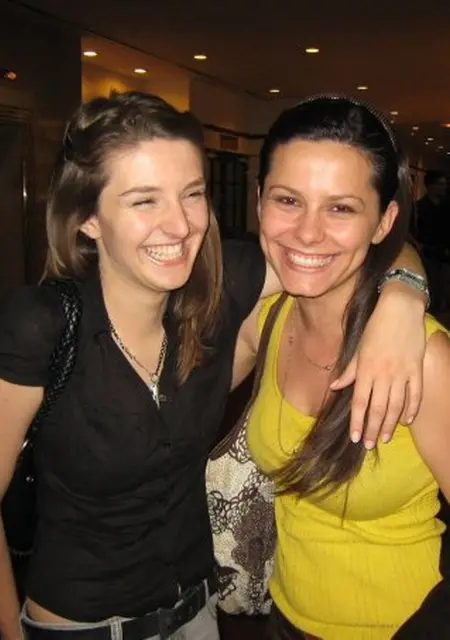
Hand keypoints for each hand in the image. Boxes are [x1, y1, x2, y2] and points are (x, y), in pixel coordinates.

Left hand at [330, 284, 425, 447]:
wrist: (400, 309)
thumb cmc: (375, 327)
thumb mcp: (358, 348)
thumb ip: (349, 370)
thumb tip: (334, 386)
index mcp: (366, 370)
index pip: (359, 402)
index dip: (356, 422)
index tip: (353, 437)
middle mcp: (383, 375)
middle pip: (378, 409)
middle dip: (371, 429)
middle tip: (368, 445)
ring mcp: (402, 373)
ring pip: (396, 406)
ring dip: (390, 424)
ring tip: (384, 438)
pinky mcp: (417, 369)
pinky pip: (415, 394)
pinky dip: (412, 409)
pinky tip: (406, 420)